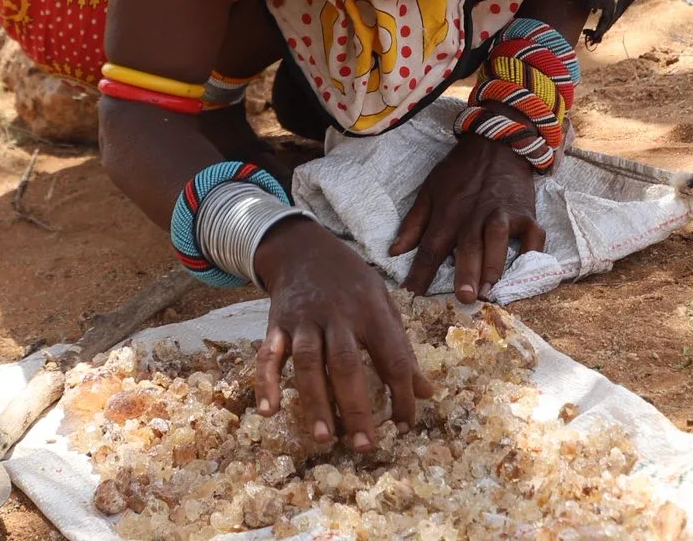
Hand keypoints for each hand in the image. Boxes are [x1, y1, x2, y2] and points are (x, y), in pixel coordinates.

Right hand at [255, 219, 432, 451]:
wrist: (303, 247)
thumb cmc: (351, 282)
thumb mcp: (384, 304)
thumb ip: (402, 348)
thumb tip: (426, 392)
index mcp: (371, 310)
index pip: (391, 356)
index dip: (401, 393)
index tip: (404, 425)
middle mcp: (337, 314)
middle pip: (346, 363)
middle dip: (355, 406)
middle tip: (363, 445)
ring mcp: (304, 319)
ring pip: (307, 362)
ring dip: (315, 401)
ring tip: (323, 438)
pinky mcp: (277, 323)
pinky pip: (268, 354)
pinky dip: (266, 382)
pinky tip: (269, 411)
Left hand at [389, 133, 544, 301]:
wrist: (496, 142)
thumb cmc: (459, 171)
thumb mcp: (429, 190)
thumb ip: (413, 223)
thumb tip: (394, 252)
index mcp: (448, 214)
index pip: (431, 247)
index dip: (420, 272)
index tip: (411, 295)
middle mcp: (474, 216)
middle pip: (467, 247)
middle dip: (466, 273)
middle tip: (464, 298)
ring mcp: (501, 214)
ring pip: (497, 240)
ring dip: (494, 265)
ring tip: (490, 290)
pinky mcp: (525, 214)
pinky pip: (532, 236)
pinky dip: (531, 253)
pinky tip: (526, 271)